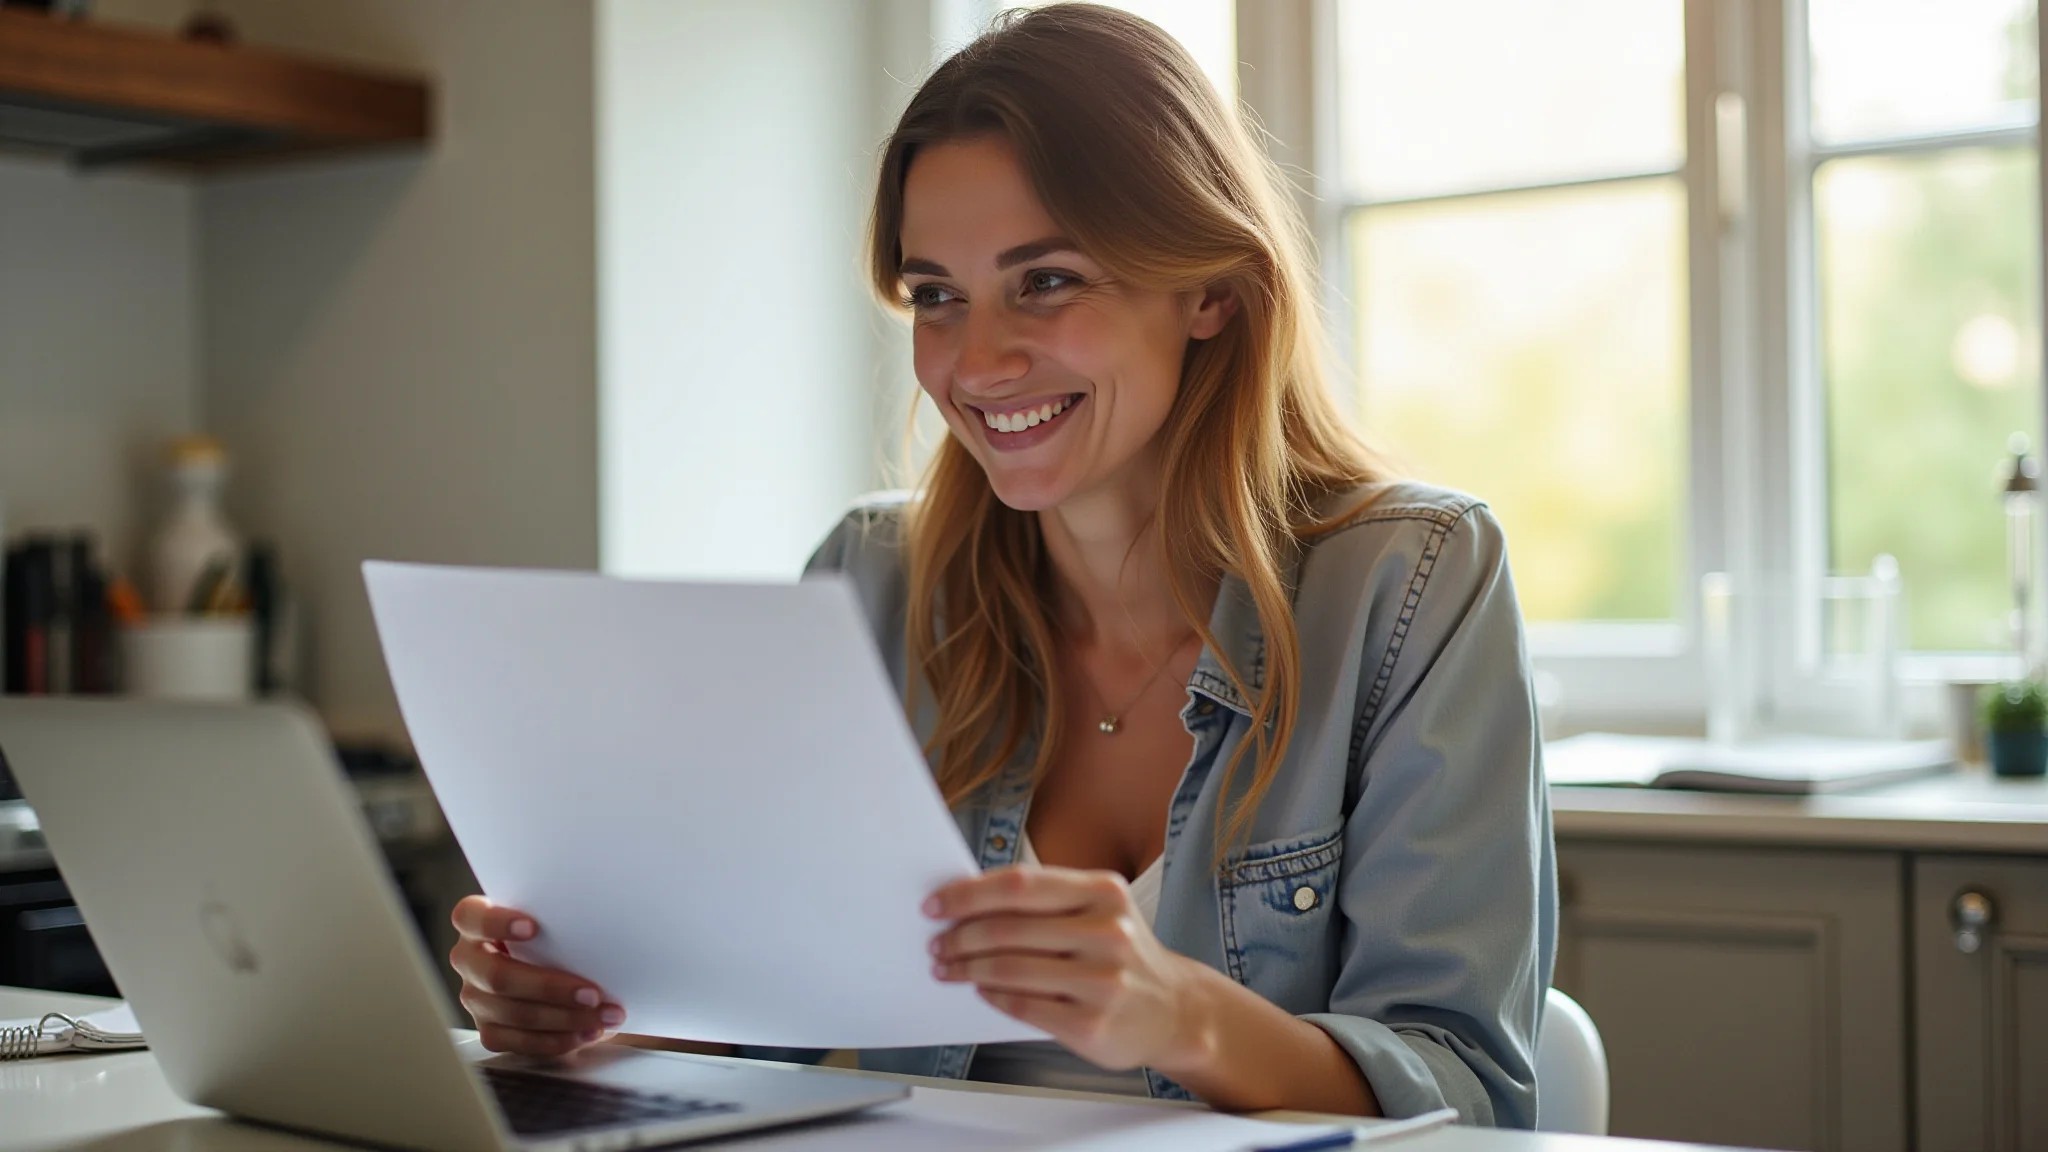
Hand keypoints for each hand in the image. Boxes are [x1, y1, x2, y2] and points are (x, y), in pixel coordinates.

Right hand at [450, 895, 624, 1055]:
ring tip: (602, 1017)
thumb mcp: (550, 915)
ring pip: (512, 1014)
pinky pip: (518, 1042)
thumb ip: (560, 914)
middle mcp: (469, 961)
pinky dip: (556, 1040)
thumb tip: (607, 912)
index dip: (497, 923)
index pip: (471, 917)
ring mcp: (475, 998)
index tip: (532, 927)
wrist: (551, 963)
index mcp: (475, 922)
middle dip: (549, 988)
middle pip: (498, 977)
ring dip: (563, 1019)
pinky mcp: (488, 1029)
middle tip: (592, 994)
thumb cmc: (553, 932)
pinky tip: (584, 1033)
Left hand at [926, 867, 1207, 1071]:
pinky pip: (1022, 1005)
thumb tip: (969, 902)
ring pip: (1008, 968)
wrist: (1176, 1011)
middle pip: (1008, 928)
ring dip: (966, 968)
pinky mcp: (1092, 1023)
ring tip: (947, 967)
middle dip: (960, 936)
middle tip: (937, 943)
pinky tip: (981, 989)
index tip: (935, 903)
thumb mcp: (1101, 911)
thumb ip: (1046, 902)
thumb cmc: (1124, 956)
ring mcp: (1102, 980)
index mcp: (1104, 892)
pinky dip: (992, 996)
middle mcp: (1108, 932)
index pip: (1019, 885)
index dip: (968, 894)